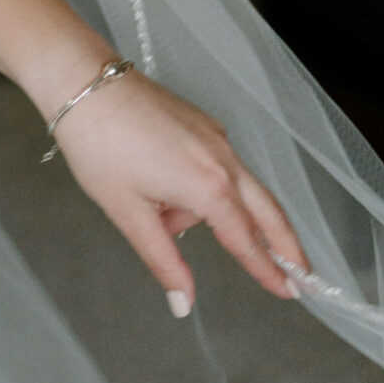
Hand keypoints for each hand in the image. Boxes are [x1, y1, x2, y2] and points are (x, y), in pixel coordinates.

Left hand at [51, 67, 309, 314]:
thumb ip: (163, 261)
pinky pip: (217, 165)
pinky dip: (204, 186)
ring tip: (154, 210)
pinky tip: (161, 186)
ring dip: (217, 212)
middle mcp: (222, 159)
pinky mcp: (202, 122)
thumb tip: (183, 302)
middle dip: (286, 245)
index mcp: (209, 186)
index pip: (247, 240)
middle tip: (301, 274)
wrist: (82, 80)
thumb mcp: (128, 212)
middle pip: (267, 211)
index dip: (268, 270)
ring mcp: (215, 136)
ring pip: (237, 188)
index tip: (291, 292)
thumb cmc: (99, 144)